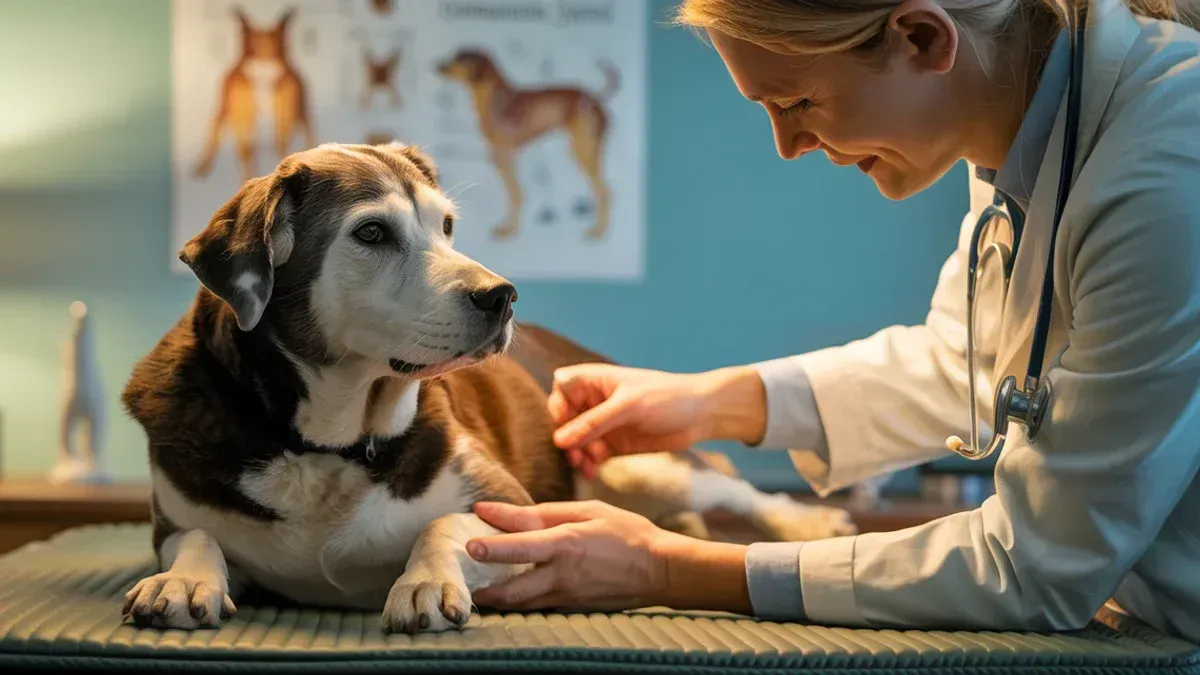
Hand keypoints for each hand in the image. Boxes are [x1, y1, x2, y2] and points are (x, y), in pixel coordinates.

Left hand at [465, 500, 752, 614]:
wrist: (660, 570)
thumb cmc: (625, 532)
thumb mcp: (587, 511)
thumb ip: (543, 512)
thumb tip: (499, 511)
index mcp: (567, 544)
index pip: (519, 546)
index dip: (491, 544)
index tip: (469, 540)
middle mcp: (563, 575)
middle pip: (512, 590)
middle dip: (483, 589)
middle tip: (462, 581)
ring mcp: (568, 597)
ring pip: (521, 604)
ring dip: (497, 598)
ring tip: (479, 588)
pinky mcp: (573, 609)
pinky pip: (539, 607)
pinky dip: (520, 602)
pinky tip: (512, 592)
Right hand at [548, 364, 768, 478]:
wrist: (701, 415)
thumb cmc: (667, 398)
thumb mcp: (629, 407)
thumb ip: (594, 423)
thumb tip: (559, 440)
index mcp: (595, 381)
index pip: (562, 390)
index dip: (558, 408)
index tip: (565, 425)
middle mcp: (595, 401)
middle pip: (564, 419)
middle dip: (566, 438)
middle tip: (574, 455)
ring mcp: (604, 424)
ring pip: (576, 440)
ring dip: (576, 454)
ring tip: (585, 466)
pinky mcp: (614, 443)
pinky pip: (592, 455)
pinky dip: (589, 463)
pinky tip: (594, 471)